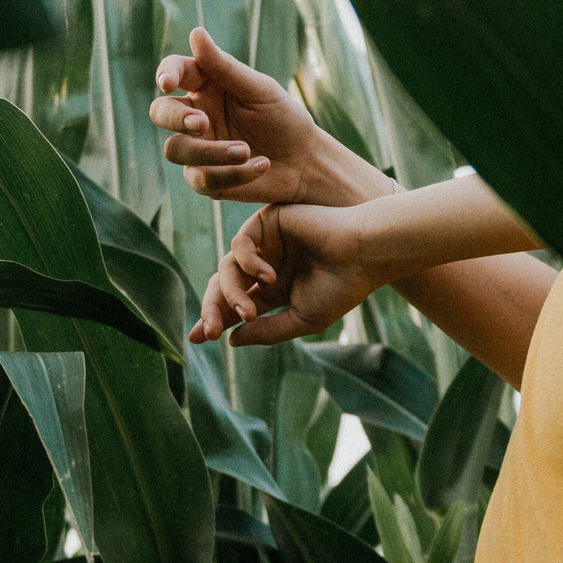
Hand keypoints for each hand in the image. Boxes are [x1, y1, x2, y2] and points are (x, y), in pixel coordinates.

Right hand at [151, 27, 391, 206]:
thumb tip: (195, 33)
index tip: (168, 83)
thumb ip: (224, 66)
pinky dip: (232, 173)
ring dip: (209, 152)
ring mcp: (197, 148)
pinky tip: (261, 165)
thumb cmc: (283, 118)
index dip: (166, 74)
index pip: (175, 72)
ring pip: (175, 150)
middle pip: (161, 112)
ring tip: (245, 151)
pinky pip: (201, 178)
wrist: (304, 161)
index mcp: (205, 85)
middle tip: (201, 123)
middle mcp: (195, 115)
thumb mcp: (259, 90)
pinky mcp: (206, 179)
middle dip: (176, 117)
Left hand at [193, 203, 380, 345]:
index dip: (215, 319)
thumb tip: (230, 340)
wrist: (364, 255)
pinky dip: (248, 262)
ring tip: (249, 311)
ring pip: (226, 267)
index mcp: (272, 289)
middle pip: (223, 285)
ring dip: (232, 293)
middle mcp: (265, 265)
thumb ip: (266, 330)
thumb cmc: (342, 288)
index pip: (234, 304)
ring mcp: (265, 243)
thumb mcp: (301, 319)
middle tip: (210, 330)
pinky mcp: (268, 222)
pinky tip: (268, 276)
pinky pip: (240, 243)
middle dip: (213, 308)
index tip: (197, 338)